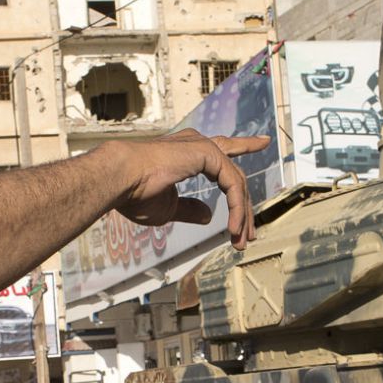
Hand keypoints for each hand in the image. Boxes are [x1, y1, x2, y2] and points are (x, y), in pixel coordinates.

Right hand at [111, 130, 268, 248]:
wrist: (119, 179)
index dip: (243, 146)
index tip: (263, 142)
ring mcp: (204, 147)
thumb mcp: (167, 208)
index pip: (222, 150)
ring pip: (236, 183)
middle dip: (243, 207)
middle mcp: (198, 145)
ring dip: (241, 215)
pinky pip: (233, 185)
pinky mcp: (208, 153)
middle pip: (233, 175)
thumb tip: (209, 216)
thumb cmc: (134, 194)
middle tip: (248, 234)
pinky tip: (233, 229)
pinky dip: (236, 208)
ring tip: (240, 240)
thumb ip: (190, 210)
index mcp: (187, 153)